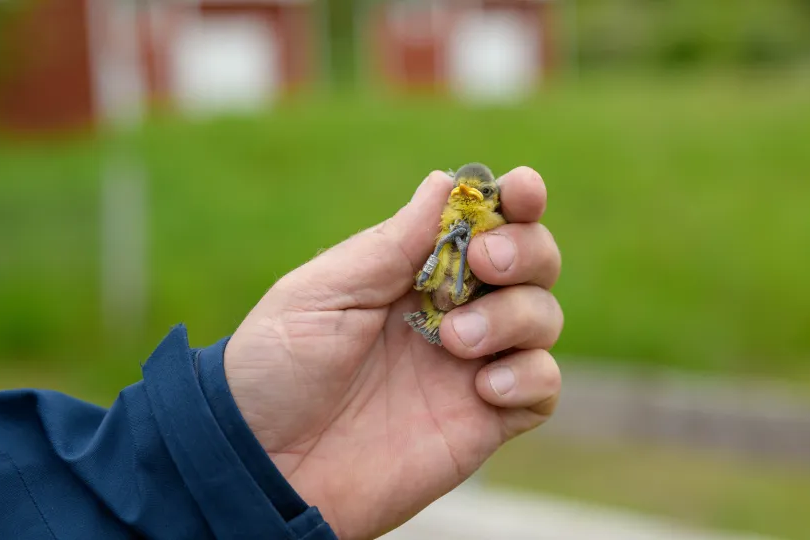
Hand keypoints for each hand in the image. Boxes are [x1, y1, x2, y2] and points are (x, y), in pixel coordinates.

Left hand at [224, 167, 562, 539]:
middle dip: (525, 250)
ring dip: (513, 315)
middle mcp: (454, 311)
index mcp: (414, 272)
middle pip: (532, 262)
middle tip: (484, 264)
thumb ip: (392, 243)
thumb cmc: (276, 370)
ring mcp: (472, 365)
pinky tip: (482, 388)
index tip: (521, 191)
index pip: (485, 223)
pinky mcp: (485, 419)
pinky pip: (542, 385)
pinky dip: (529, 375)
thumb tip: (447, 182)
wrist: (265, 466)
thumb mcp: (324, 292)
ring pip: (543, 317)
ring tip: (455, 340)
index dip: (515, 200)